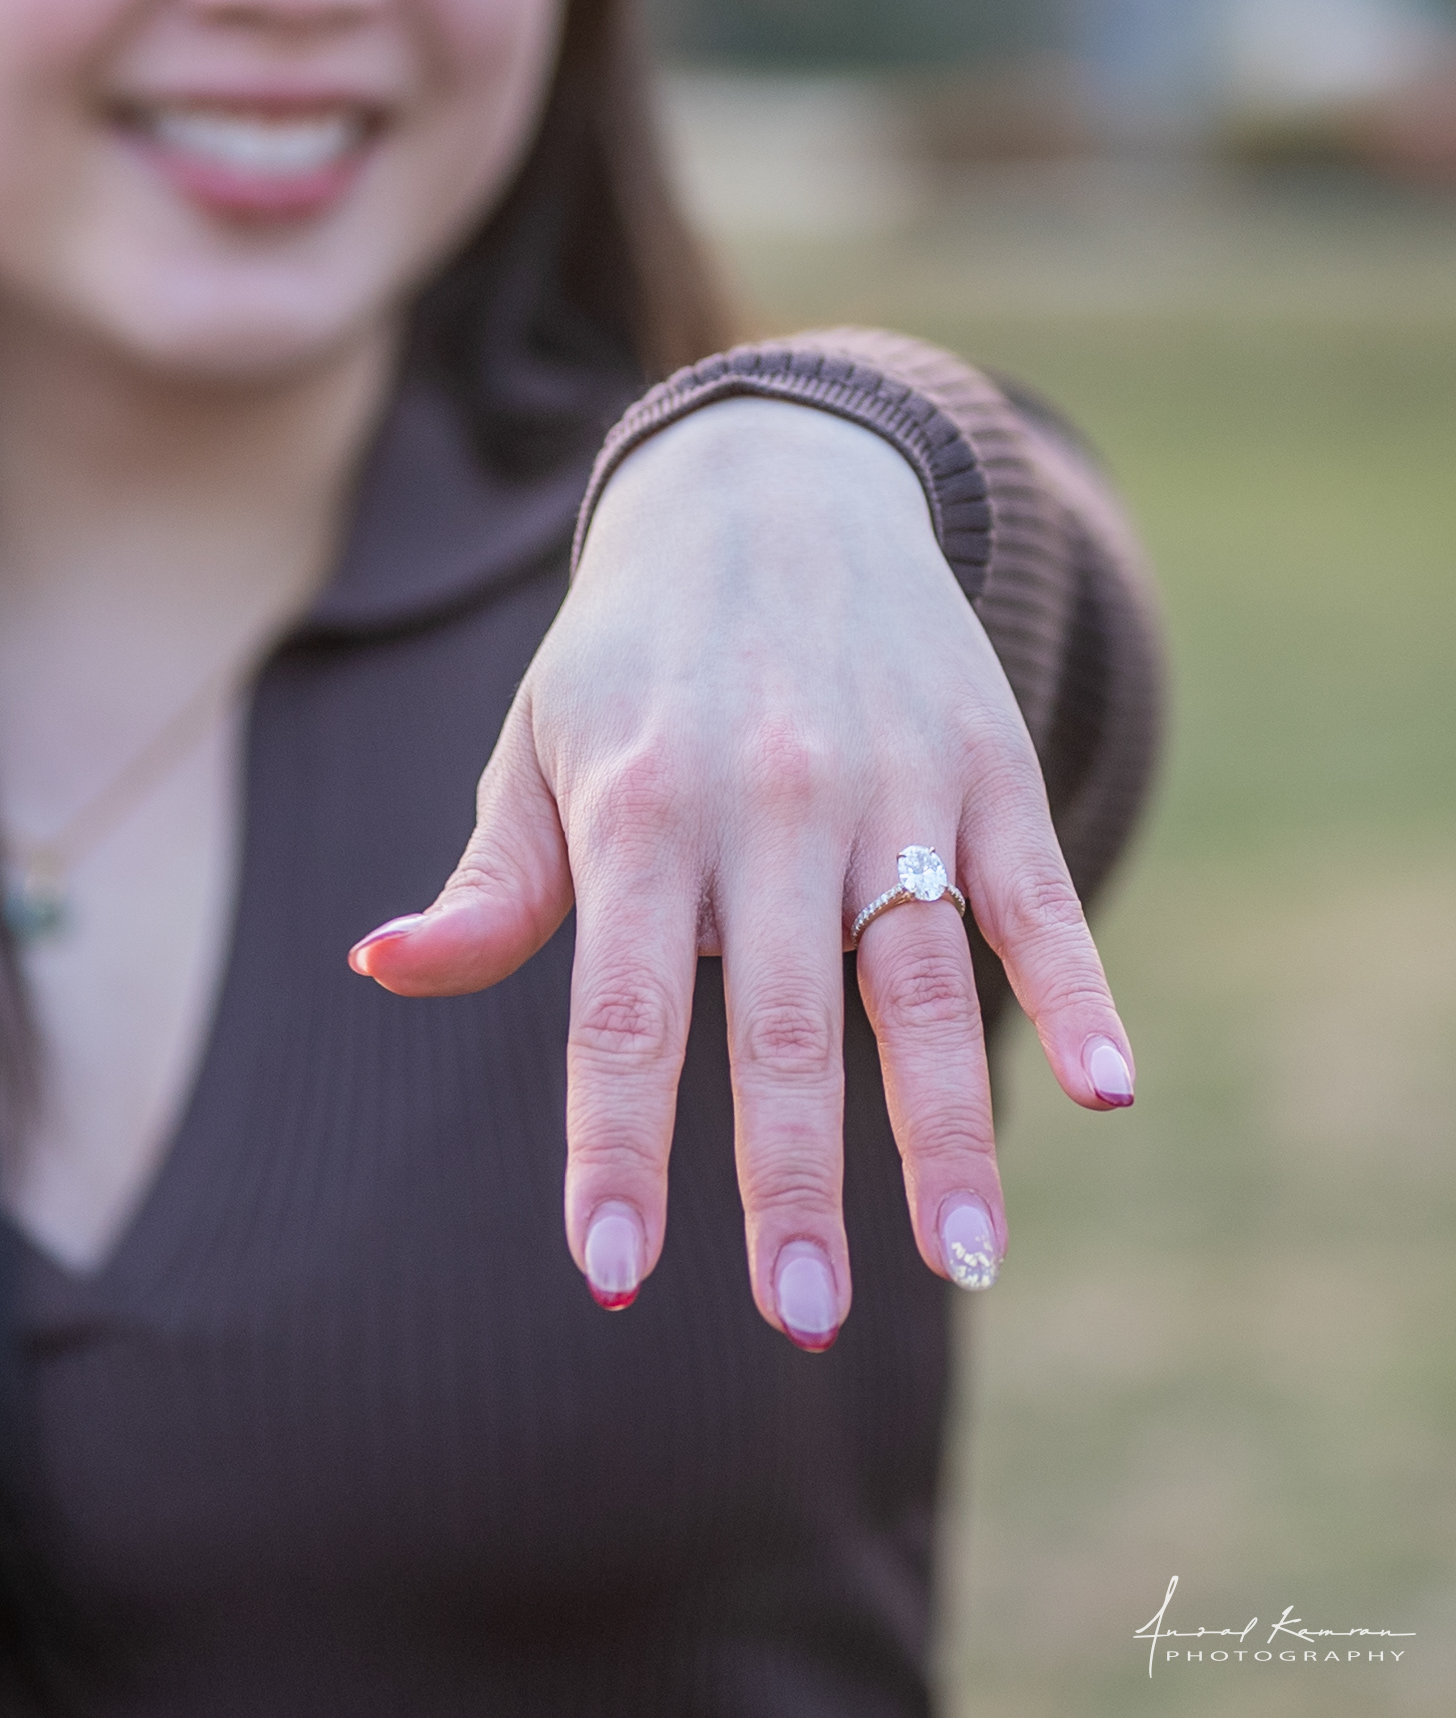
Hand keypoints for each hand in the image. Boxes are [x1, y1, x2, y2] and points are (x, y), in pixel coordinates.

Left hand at [349, 399, 1135, 1346]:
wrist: (777, 484)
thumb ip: (493, 879)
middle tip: (802, 1319)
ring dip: (944, 1130)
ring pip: (920, 980)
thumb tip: (381, 967)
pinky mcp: (983, 763)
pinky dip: (1076, 986)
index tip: (612, 1278)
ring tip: (965, 1264)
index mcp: (641, 808)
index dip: (617, 1149)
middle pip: (782, 1023)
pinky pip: (1034, 892)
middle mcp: (769, 801)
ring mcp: (891, 784)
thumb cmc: (637, 651)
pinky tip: (1109, 1088)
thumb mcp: (542, 743)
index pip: (625, 1013)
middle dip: (790, 1182)